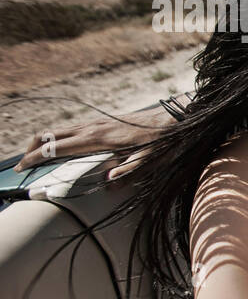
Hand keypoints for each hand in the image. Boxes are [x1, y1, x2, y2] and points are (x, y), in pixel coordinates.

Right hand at [17, 108, 169, 172]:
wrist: (175, 117)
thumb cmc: (164, 141)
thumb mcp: (150, 160)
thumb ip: (130, 170)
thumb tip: (108, 181)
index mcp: (99, 138)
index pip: (57, 148)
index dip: (36, 157)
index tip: (21, 168)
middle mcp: (93, 127)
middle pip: (50, 135)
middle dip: (32, 148)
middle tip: (22, 165)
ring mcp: (97, 122)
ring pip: (60, 129)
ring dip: (43, 142)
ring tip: (34, 157)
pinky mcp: (103, 121)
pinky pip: (72, 128)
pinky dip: (57, 137)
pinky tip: (59, 147)